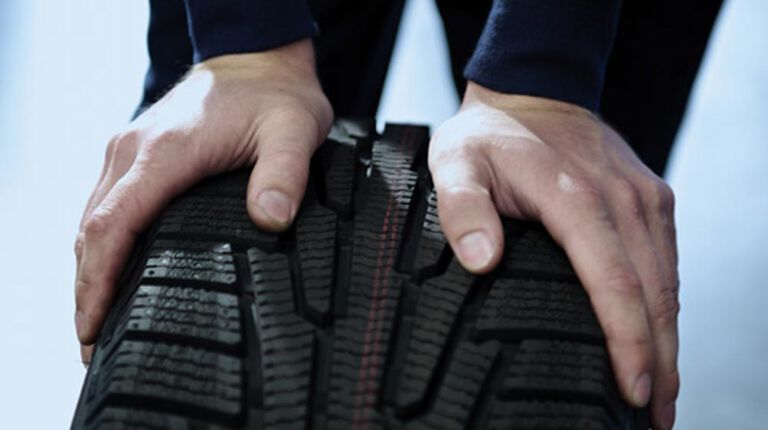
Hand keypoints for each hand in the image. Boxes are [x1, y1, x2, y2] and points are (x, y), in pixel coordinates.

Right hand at [74, 39, 332, 362]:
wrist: (257, 58)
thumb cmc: (277, 97)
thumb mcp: (295, 130)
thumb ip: (284, 173)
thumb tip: (272, 219)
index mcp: (166, 150)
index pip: (115, 222)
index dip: (100, 279)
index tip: (94, 324)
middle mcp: (134, 150)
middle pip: (91, 229)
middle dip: (86, 291)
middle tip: (90, 346)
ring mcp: (129, 149)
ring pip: (90, 219)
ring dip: (87, 271)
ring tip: (93, 324)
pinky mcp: (136, 153)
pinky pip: (104, 205)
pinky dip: (98, 245)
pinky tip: (107, 274)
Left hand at [429, 82, 678, 428]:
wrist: (531, 90)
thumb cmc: (488, 135)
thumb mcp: (455, 161)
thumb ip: (462, 208)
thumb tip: (482, 259)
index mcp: (576, 196)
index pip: (613, 279)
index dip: (627, 340)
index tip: (634, 390)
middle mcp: (622, 199)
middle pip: (654, 292)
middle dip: (661, 360)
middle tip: (656, 419)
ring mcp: (643, 198)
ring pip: (668, 282)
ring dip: (670, 340)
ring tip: (664, 395)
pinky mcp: (650, 199)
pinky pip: (666, 262)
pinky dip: (667, 306)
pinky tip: (661, 339)